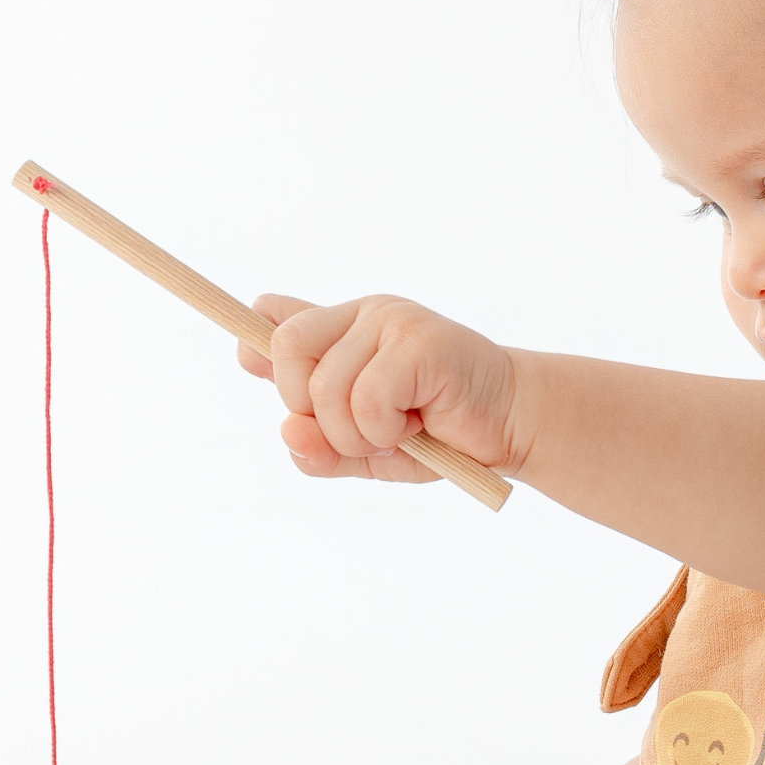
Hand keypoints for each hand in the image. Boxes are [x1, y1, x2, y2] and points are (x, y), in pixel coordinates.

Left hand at [238, 292, 522, 483]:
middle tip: (364, 431)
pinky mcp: (418, 341)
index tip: (253, 362)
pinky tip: (419, 425)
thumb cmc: (439, 436)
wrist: (510, 428)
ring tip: (400, 432)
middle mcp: (362, 315)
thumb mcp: (366, 450)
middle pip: (288, 352)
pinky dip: (386, 430)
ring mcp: (391, 321)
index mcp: (343, 330)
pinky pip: (367, 399)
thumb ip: (320, 446)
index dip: (257, 345)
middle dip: (313, 412)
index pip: (276, 320)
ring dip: (358, 436)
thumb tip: (287, 430)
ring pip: (326, 388)